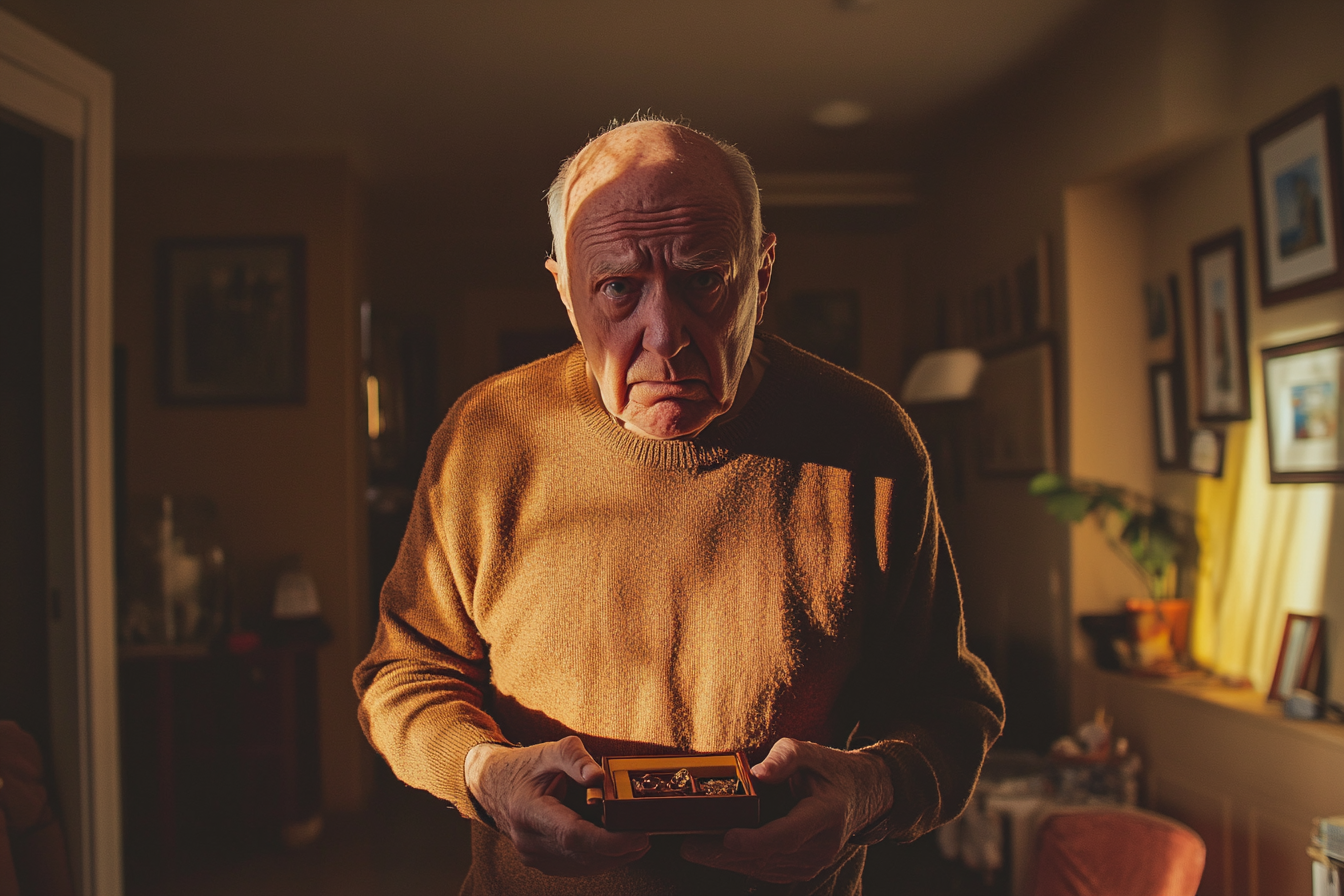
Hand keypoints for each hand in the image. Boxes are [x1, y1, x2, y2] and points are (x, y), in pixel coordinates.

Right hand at [464, 736, 649, 875]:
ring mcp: (532, 855)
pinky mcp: (541, 861)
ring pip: (581, 866)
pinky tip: (618, 848)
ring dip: (614, 858)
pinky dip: (600, 860)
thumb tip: (599, 776)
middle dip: (619, 849)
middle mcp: (527, 840)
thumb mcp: (549, 751)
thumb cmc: (525, 766)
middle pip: (582, 855)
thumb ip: (575, 758)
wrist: (495, 784)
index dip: (608, 841)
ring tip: (638, 842)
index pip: (572, 835)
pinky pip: (576, 867)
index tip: (637, 835)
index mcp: (528, 811)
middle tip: (646, 835)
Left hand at [680, 738, 892, 883]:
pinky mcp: (804, 868)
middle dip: (725, 854)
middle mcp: (822, 844)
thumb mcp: (808, 751)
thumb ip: (784, 758)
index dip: (756, 841)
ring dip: (727, 861)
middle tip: (689, 845)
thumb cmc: (828, 769)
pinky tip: (715, 854)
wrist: (859, 795)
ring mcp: (814, 861)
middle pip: (768, 856)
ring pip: (765, 868)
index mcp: (826, 813)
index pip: (788, 834)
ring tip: (693, 848)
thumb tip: (756, 773)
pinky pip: (768, 871)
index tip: (727, 837)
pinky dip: (741, 863)